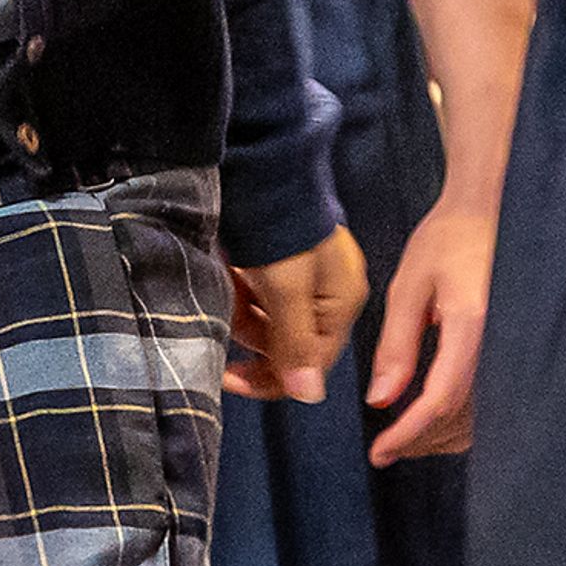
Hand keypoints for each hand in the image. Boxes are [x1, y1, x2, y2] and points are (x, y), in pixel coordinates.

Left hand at [226, 228, 369, 404]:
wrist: (264, 168)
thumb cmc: (279, 228)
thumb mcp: (286, 291)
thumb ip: (295, 345)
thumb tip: (309, 396)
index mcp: (342, 302)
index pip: (311, 364)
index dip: (270, 377)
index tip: (229, 376)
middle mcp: (331, 293)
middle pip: (290, 344)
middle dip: (252, 337)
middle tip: (223, 319)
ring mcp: (310, 277)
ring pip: (271, 320)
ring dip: (242, 313)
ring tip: (226, 285)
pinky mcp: (286, 262)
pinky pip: (263, 296)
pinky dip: (242, 292)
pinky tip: (230, 272)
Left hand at [365, 192, 492, 461]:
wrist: (491, 213)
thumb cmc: (448, 240)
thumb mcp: (409, 285)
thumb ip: (396, 344)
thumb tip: (380, 400)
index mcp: (472, 326)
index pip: (440, 399)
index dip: (408, 433)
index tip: (379, 453)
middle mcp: (502, 346)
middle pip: (462, 418)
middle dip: (421, 441)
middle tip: (385, 449)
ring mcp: (513, 352)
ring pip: (481, 420)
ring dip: (442, 437)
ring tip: (405, 436)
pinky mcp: (515, 353)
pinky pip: (492, 405)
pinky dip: (462, 422)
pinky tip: (435, 417)